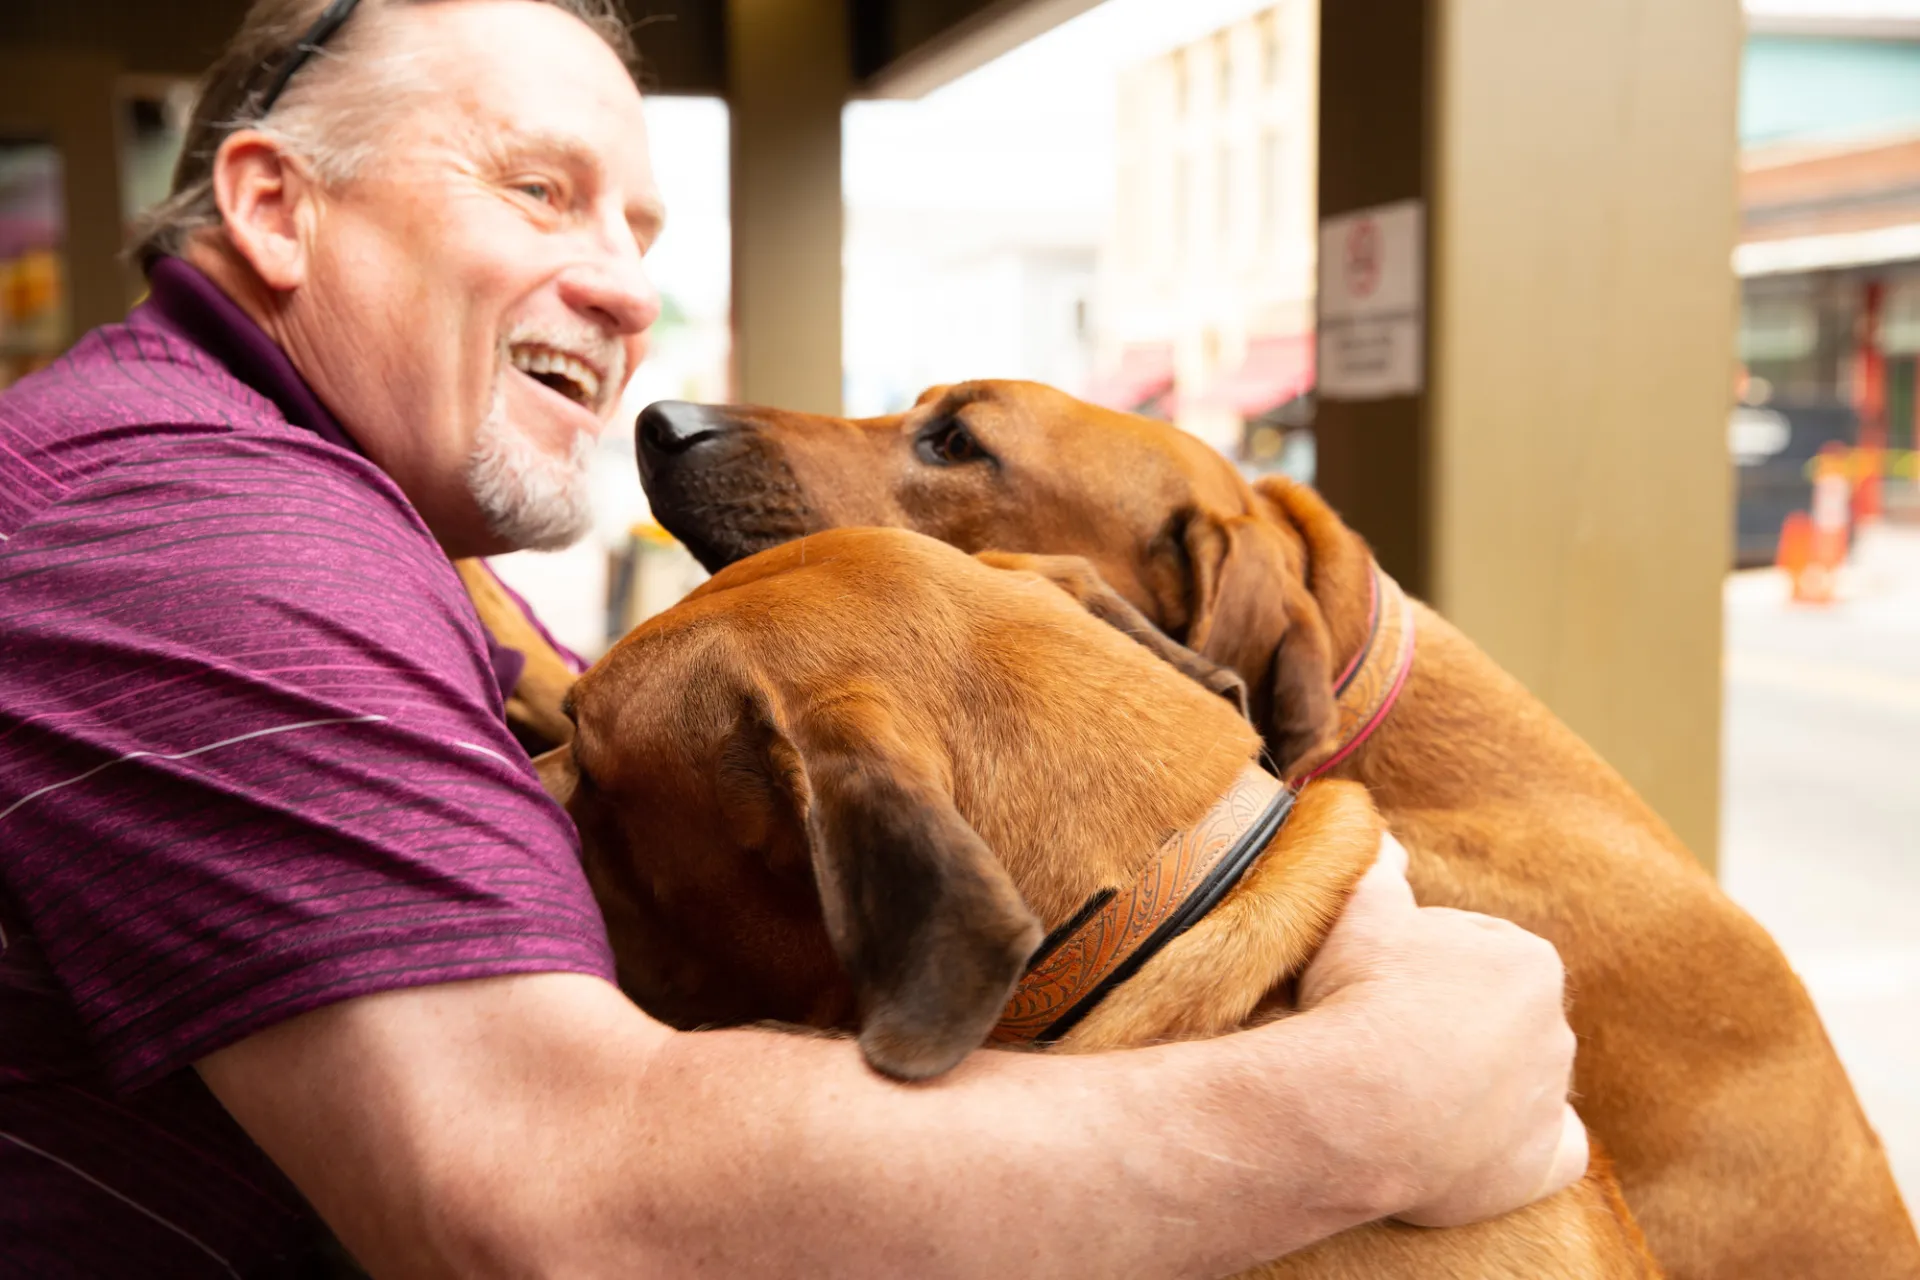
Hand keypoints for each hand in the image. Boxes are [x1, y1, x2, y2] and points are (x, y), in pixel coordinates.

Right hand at [1297, 832, 1587, 1226]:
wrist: (1358, 1104)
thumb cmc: (1359, 998)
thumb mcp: (1359, 910)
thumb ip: (1379, 869)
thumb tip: (1382, 841)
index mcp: (1528, 960)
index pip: (1478, 951)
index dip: (1423, 965)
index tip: (1382, 982)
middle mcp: (1557, 1028)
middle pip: (1502, 1018)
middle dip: (1456, 1024)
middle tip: (1388, 1036)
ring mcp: (1551, 1098)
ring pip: (1522, 1081)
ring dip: (1480, 1083)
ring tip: (1408, 1090)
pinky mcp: (1543, 1162)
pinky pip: (1548, 1150)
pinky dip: (1521, 1147)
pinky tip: (1474, 1142)